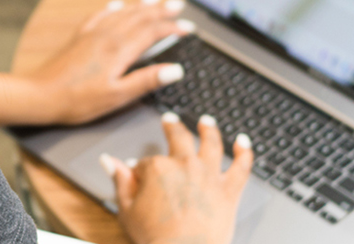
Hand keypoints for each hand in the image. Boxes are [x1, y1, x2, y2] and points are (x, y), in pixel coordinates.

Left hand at [27, 0, 192, 125]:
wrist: (40, 95)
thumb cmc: (76, 100)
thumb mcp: (117, 96)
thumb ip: (146, 81)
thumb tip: (174, 70)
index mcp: (119, 50)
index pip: (152, 32)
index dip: (172, 28)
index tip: (187, 28)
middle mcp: (106, 36)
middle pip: (139, 17)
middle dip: (161, 10)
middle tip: (178, 5)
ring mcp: (91, 34)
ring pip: (122, 12)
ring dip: (141, 4)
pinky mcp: (79, 38)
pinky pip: (100, 15)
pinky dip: (113, 8)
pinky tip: (116, 5)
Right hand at [103, 113, 253, 243]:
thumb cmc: (155, 239)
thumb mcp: (126, 210)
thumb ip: (119, 182)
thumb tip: (109, 161)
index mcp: (158, 168)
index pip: (146, 163)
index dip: (141, 173)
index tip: (139, 180)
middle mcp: (185, 165)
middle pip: (179, 138)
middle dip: (172, 127)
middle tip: (170, 121)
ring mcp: (209, 176)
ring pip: (212, 143)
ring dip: (208, 129)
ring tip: (206, 122)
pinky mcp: (229, 191)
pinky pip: (242, 166)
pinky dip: (245, 151)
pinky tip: (243, 141)